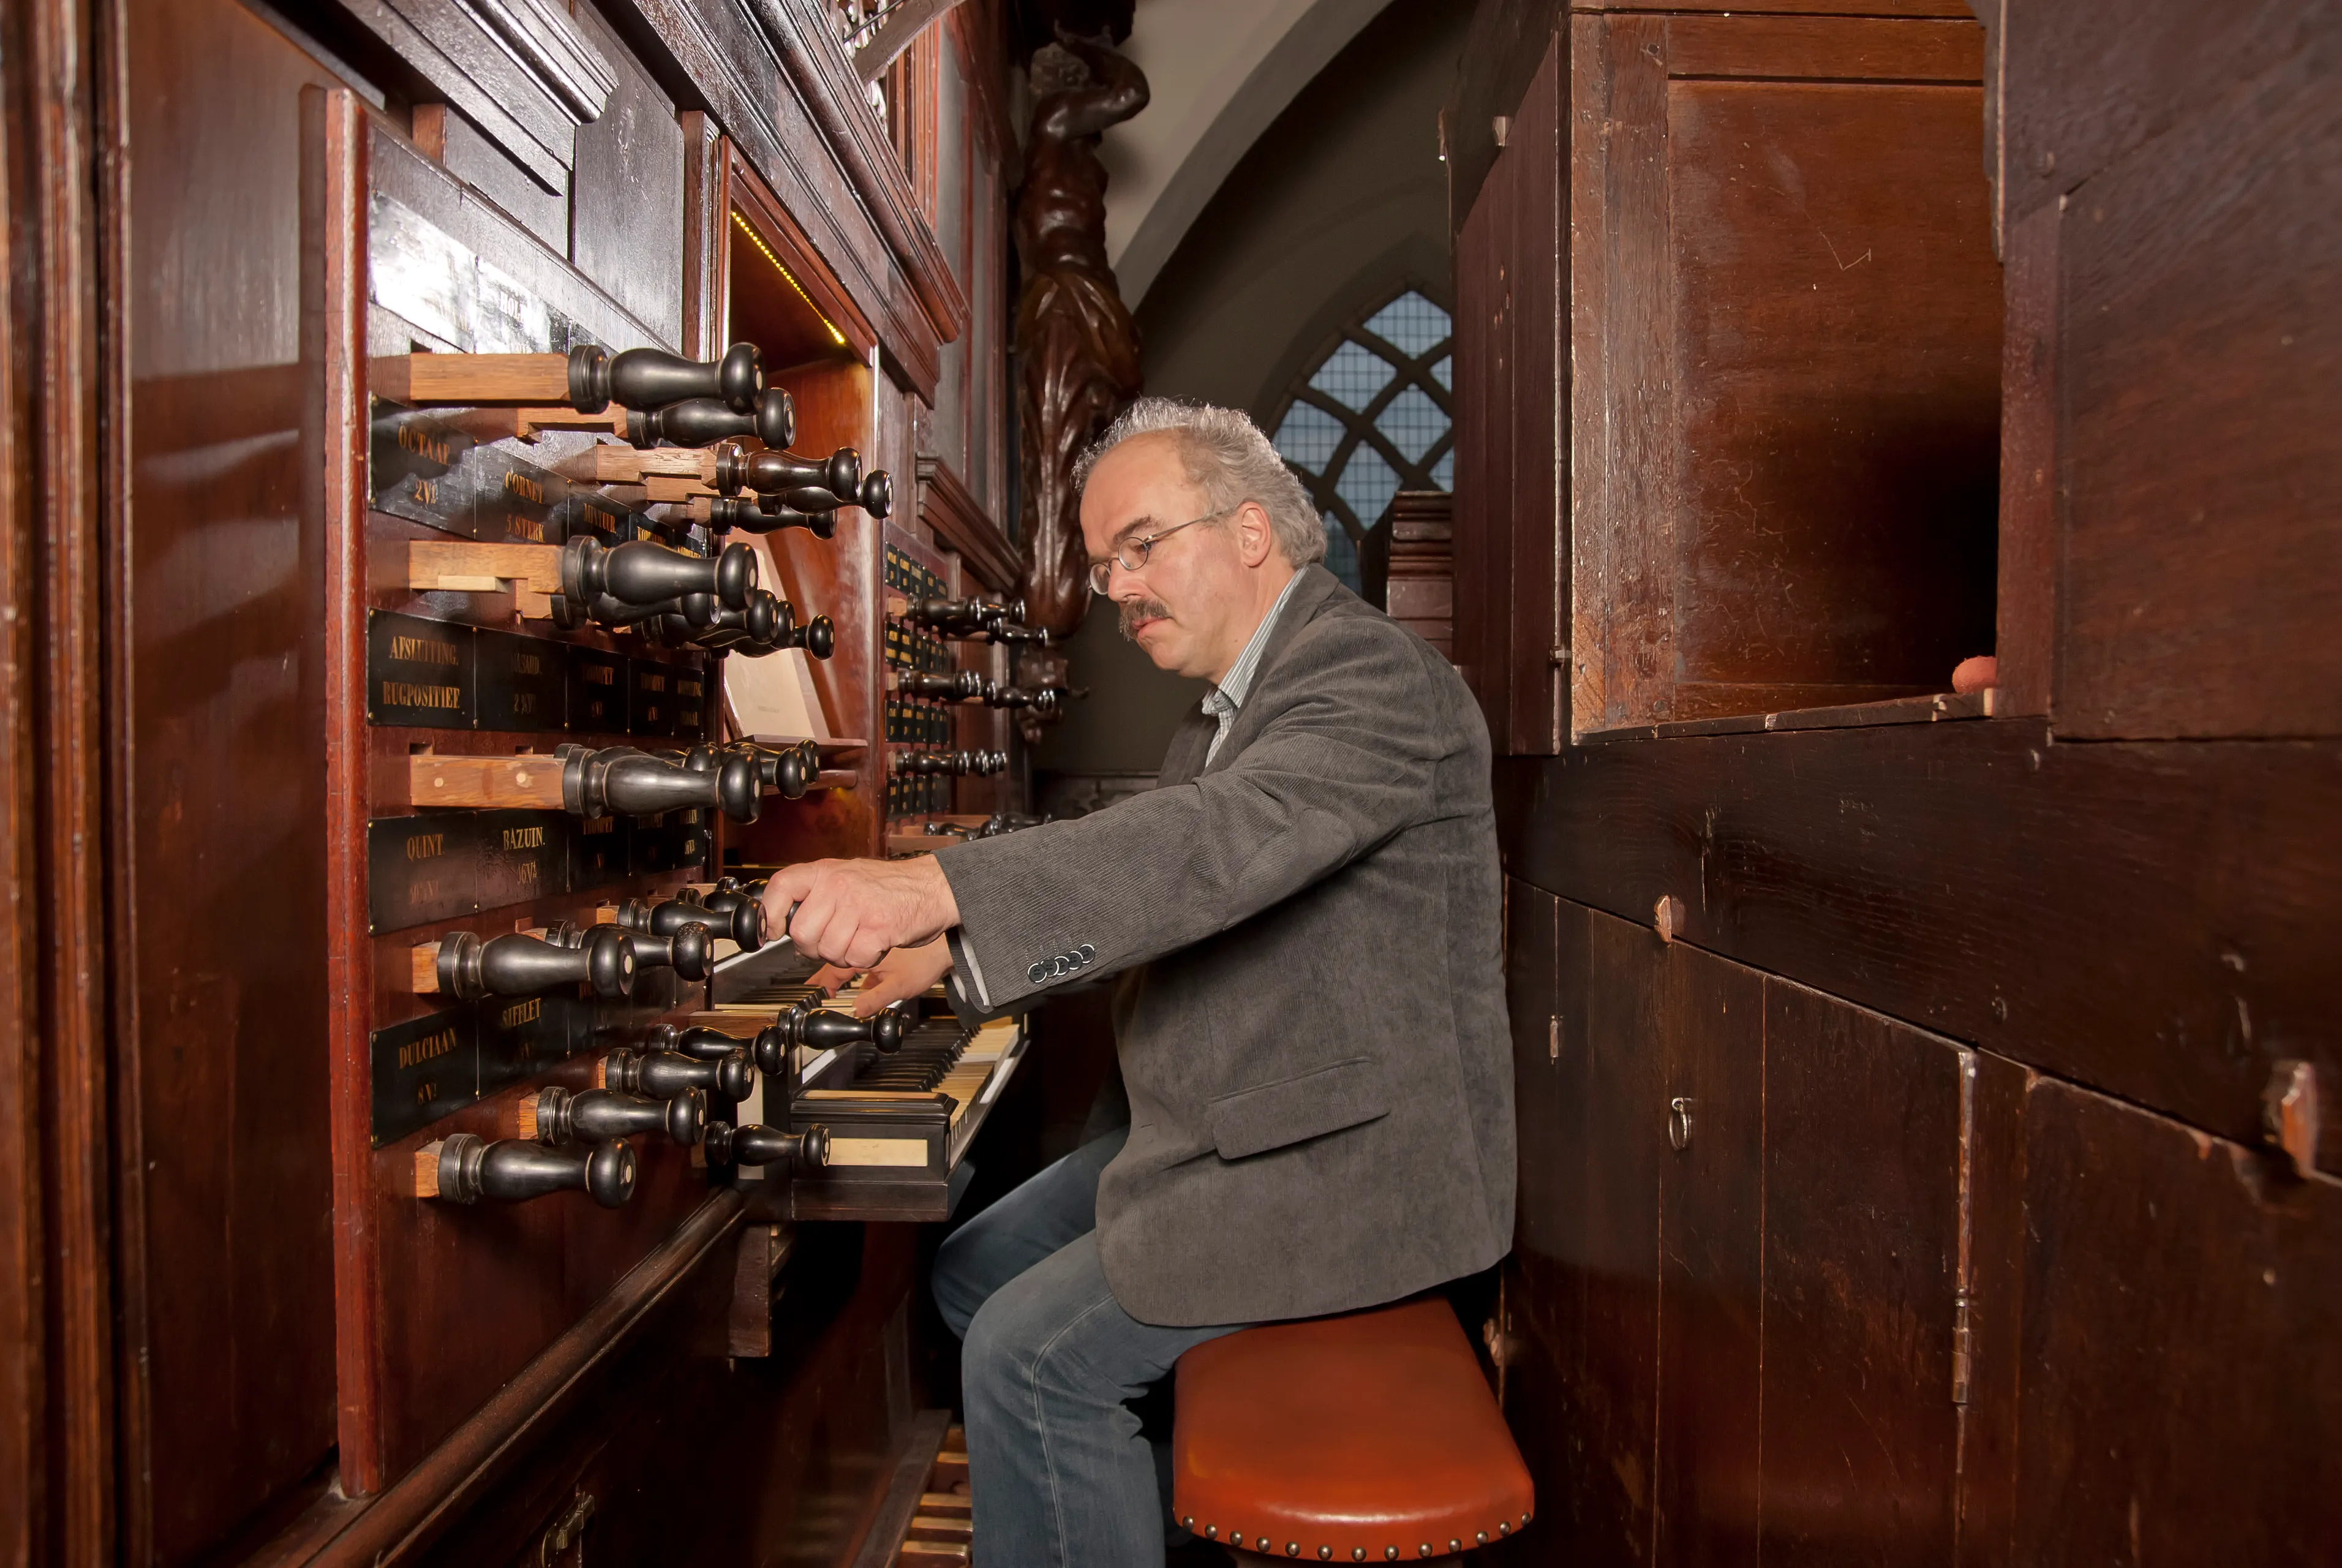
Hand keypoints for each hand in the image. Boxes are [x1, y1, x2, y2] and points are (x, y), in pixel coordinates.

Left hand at [760, 855, 959, 970]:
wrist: (934, 887)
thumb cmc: (892, 887)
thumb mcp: (848, 876)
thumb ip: (817, 894)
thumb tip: (784, 922)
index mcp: (827, 871)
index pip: (782, 886)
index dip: (770, 913)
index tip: (772, 930)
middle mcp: (839, 884)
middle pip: (801, 932)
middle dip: (815, 947)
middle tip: (834, 940)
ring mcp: (859, 905)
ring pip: (827, 950)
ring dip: (843, 955)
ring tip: (859, 939)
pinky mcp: (878, 928)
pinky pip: (854, 959)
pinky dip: (865, 959)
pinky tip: (875, 944)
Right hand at [810, 940, 956, 1015]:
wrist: (944, 950)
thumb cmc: (925, 962)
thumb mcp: (898, 986)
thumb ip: (875, 999)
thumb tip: (855, 1012)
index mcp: (864, 955)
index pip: (833, 971)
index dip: (822, 985)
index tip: (814, 997)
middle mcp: (865, 952)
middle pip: (837, 968)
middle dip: (825, 982)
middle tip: (814, 995)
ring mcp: (874, 957)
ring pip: (850, 969)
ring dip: (840, 981)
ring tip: (829, 994)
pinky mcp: (883, 960)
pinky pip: (863, 971)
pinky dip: (857, 982)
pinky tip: (858, 993)